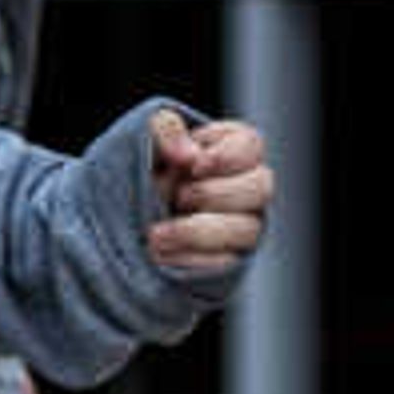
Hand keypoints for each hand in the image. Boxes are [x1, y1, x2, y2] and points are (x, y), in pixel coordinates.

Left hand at [147, 111, 273, 273]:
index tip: (194, 165)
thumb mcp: (149, 141)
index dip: (226, 155)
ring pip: (248, 230)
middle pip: (261, 187)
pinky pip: (226, 263)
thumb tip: (188, 154)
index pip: (251, 144)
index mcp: (233, 151)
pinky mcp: (231, 259)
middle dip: (214, 193)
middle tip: (178, 196)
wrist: (131, 218)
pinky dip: (191, 258)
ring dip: (198, 231)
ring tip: (157, 232)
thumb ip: (166, 130)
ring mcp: (244, 226)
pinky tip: (162, 253)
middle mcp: (248, 188)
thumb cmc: (150, 174)